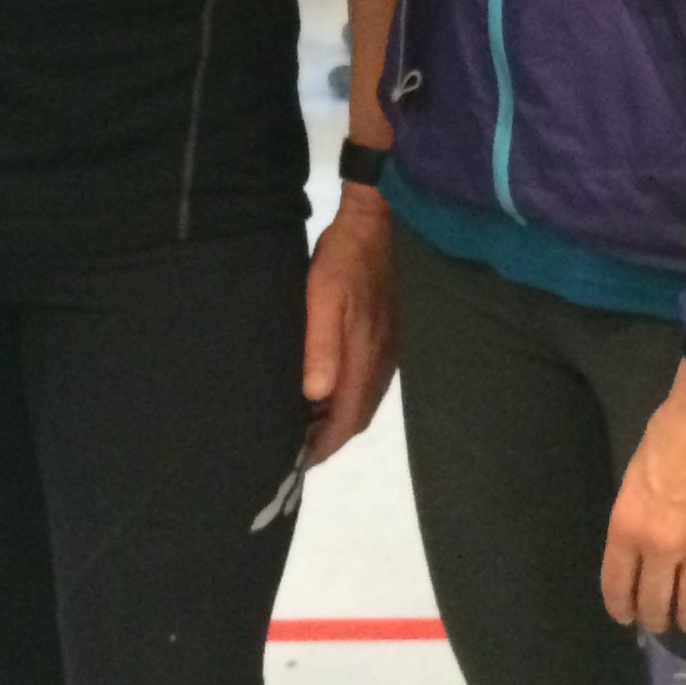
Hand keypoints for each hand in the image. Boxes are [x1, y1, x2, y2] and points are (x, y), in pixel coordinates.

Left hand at [301, 190, 395, 461]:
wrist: (377, 222)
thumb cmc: (345, 259)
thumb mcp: (325, 296)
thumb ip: (322, 346)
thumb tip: (315, 396)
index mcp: (367, 357)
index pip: (347, 418)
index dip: (323, 445)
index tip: (297, 462)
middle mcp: (382, 362)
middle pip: (357, 417)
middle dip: (329, 439)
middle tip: (296, 451)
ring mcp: (389, 350)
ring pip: (364, 400)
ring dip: (338, 419)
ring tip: (305, 427)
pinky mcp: (387, 337)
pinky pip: (368, 381)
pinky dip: (347, 397)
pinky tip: (326, 391)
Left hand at [600, 363, 685, 634]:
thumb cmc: (668, 434)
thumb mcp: (633, 477)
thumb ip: (635, 517)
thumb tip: (641, 543)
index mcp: (627, 527)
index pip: (617, 585)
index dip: (621, 608)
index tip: (627, 617)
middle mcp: (661, 546)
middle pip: (655, 601)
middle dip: (655, 618)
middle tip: (659, 622)